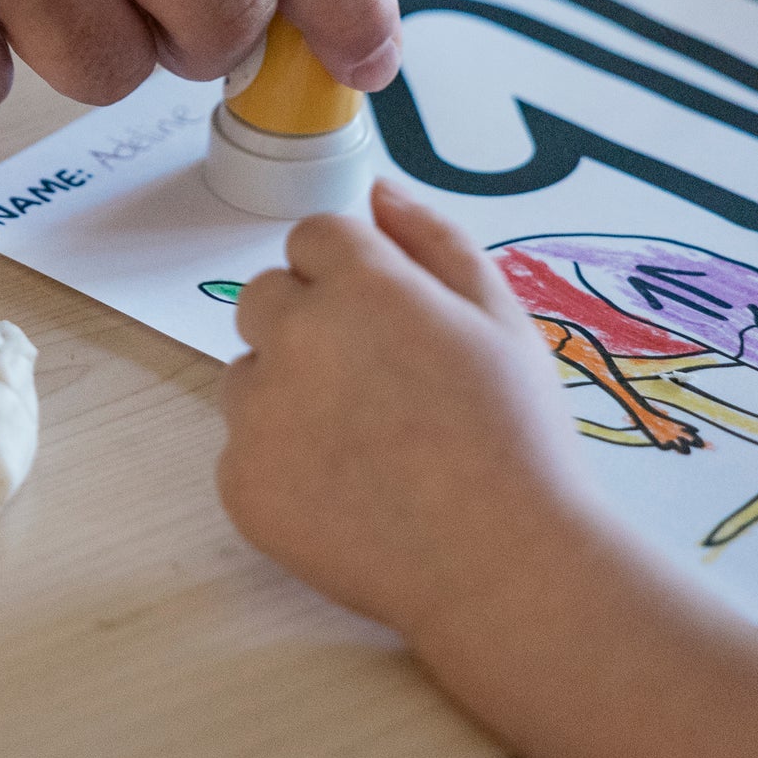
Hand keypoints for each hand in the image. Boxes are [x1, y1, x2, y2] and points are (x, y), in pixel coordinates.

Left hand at [218, 181, 606, 641]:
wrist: (506, 567)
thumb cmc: (517, 439)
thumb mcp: (502, 318)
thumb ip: (434, 239)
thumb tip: (378, 190)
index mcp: (361, 283)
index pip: (312, 239)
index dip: (351, 278)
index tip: (390, 325)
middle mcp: (295, 335)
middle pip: (266, 298)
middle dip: (309, 325)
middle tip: (380, 386)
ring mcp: (259, 413)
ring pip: (246, 373)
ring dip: (288, 393)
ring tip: (368, 446)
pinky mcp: (240, 484)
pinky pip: (243, 450)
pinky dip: (282, 465)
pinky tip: (348, 493)